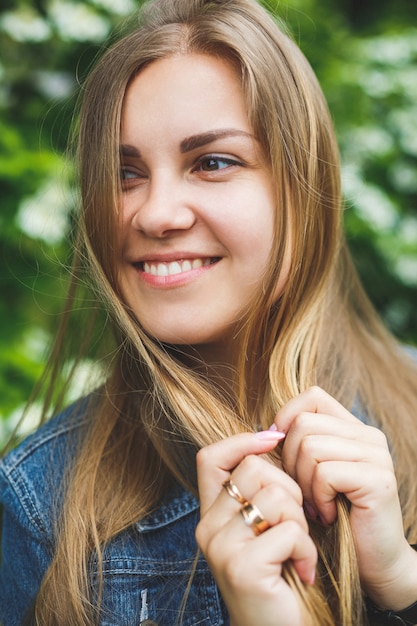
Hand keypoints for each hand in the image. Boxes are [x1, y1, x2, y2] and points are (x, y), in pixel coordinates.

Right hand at [195, 431, 316, 625]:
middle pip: (254, 469)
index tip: (274, 440)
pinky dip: (306, 549)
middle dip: (289, 490)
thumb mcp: (264, 525)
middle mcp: (207, 528)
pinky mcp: (242, 567)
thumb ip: (260, 488)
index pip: (209, 456)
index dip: (242, 441)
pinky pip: (288, 531)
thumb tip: (273, 436)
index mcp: (211, 514)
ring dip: (300, 522)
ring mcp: (221, 547)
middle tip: (295, 524)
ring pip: (275, 496)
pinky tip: (302, 570)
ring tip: (297, 549)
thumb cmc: (280, 574)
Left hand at [274, 386, 416, 609]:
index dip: (288, 418)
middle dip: (290, 460)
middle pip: (304, 423)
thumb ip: (298, 445)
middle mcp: (368, 436)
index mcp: (352, 428)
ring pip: (310, 447)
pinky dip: (318, 498)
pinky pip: (325, 473)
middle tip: (302, 491)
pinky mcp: (377, 479)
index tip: (281, 452)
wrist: (373, 564)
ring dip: (303, 483)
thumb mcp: (310, 475)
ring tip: (316, 505)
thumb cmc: (334, 518)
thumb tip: (268, 430)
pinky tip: (328, 515)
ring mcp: (376, 455)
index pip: (312, 397)